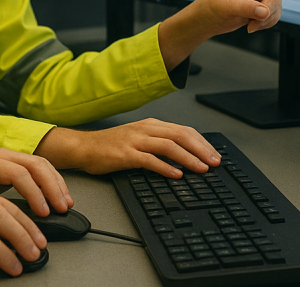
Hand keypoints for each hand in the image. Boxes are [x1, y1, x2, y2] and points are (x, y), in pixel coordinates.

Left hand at [0, 148, 72, 215]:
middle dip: (51, 187)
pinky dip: (52, 180)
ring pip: (40, 163)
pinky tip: (58, 194)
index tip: (42, 212)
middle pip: (34, 164)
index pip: (16, 172)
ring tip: (64, 203)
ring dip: (55, 183)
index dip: (33, 192)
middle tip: (60, 208)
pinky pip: (38, 166)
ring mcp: (8, 156)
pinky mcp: (13, 162)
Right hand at [34, 119, 221, 177]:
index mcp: (151, 125)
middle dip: (201, 149)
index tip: (214, 154)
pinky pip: (149, 160)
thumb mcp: (138, 138)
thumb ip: (159, 142)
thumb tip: (184, 154)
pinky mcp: (125, 154)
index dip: (202, 142)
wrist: (83, 147)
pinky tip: (176, 175)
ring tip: (201, 169)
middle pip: (180, 135)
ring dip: (188, 158)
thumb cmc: (110, 146)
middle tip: (215, 162)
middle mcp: (145, 129)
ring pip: (168, 146)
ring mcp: (135, 140)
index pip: (183, 130)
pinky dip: (165, 167)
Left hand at [158, 0, 299, 68]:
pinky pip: (273, 15)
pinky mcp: (259, 6)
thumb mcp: (226, 7)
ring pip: (277, 7)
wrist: (206, 20)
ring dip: (267, 20)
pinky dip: (267, 24)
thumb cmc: (211, 8)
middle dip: (269, 11)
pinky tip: (252, 28)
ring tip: (250, 27)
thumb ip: (246, 8)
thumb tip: (265, 12)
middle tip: (254, 23)